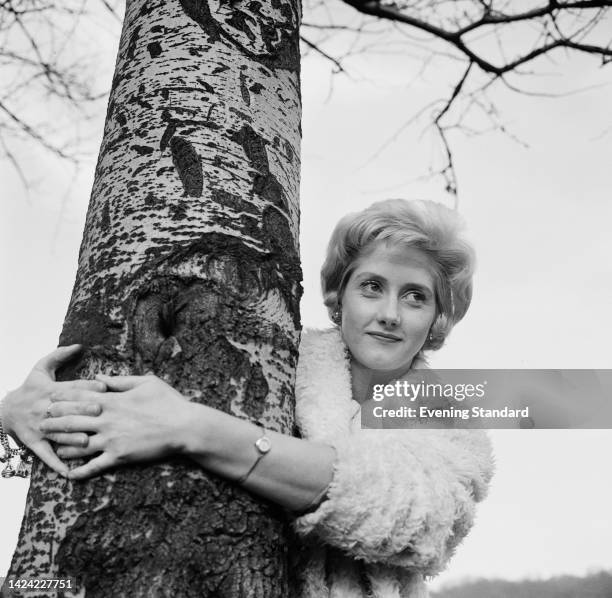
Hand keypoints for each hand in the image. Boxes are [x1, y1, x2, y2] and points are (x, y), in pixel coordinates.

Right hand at [1, 345, 105, 476]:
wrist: (4, 410)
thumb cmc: (31, 388)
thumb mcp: (41, 368)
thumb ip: (59, 355)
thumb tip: (79, 344)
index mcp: (51, 390)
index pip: (71, 388)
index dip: (86, 388)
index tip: (104, 388)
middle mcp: (45, 409)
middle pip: (66, 410)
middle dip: (82, 411)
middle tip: (100, 412)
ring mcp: (39, 427)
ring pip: (56, 433)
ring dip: (69, 438)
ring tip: (86, 442)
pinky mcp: (33, 442)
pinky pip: (44, 454)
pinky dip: (55, 463)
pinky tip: (68, 472)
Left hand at [40, 374, 192, 479]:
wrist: (184, 426)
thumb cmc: (169, 402)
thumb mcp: (147, 382)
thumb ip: (120, 380)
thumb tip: (100, 378)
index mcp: (113, 401)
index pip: (79, 398)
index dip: (62, 399)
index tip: (50, 400)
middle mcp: (107, 420)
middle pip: (71, 421)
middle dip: (53, 422)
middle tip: (40, 423)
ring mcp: (111, 440)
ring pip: (77, 445)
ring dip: (61, 446)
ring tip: (51, 447)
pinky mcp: (119, 456)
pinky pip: (94, 466)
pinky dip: (80, 472)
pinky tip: (70, 475)